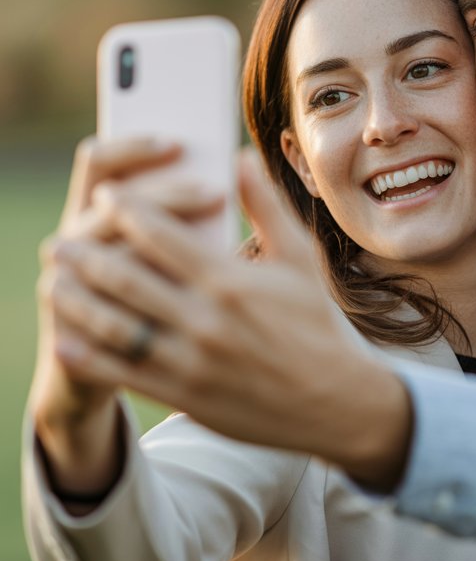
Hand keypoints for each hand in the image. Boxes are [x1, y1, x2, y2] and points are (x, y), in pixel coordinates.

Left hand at [51, 151, 412, 487]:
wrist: (336, 404)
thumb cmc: (317, 326)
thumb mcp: (300, 259)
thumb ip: (266, 205)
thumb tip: (240, 155)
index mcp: (230, 280)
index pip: (162, 235)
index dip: (126, 210)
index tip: (105, 196)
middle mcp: (206, 319)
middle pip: (126, 278)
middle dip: (86, 255)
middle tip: (61, 240)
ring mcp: (192, 361)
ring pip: (116, 326)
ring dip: (78, 301)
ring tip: (54, 282)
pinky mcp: (185, 396)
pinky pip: (125, 373)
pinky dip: (89, 356)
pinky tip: (67, 339)